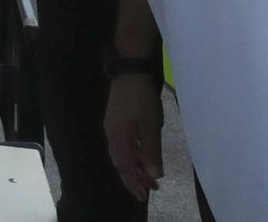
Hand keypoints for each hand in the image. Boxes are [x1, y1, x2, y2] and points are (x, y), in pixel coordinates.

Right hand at [104, 74, 164, 201]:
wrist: (130, 71)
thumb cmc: (142, 98)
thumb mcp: (151, 125)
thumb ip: (152, 151)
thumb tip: (155, 175)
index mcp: (118, 138)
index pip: (125, 167)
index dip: (134, 183)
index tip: (144, 196)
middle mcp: (112, 135)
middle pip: (121, 163)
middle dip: (135, 178)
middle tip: (150, 189)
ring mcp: (113, 127)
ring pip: (123, 153)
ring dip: (136, 166)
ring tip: (150, 175)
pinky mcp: (117, 120)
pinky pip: (124, 144)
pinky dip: (134, 153)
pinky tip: (143, 155)